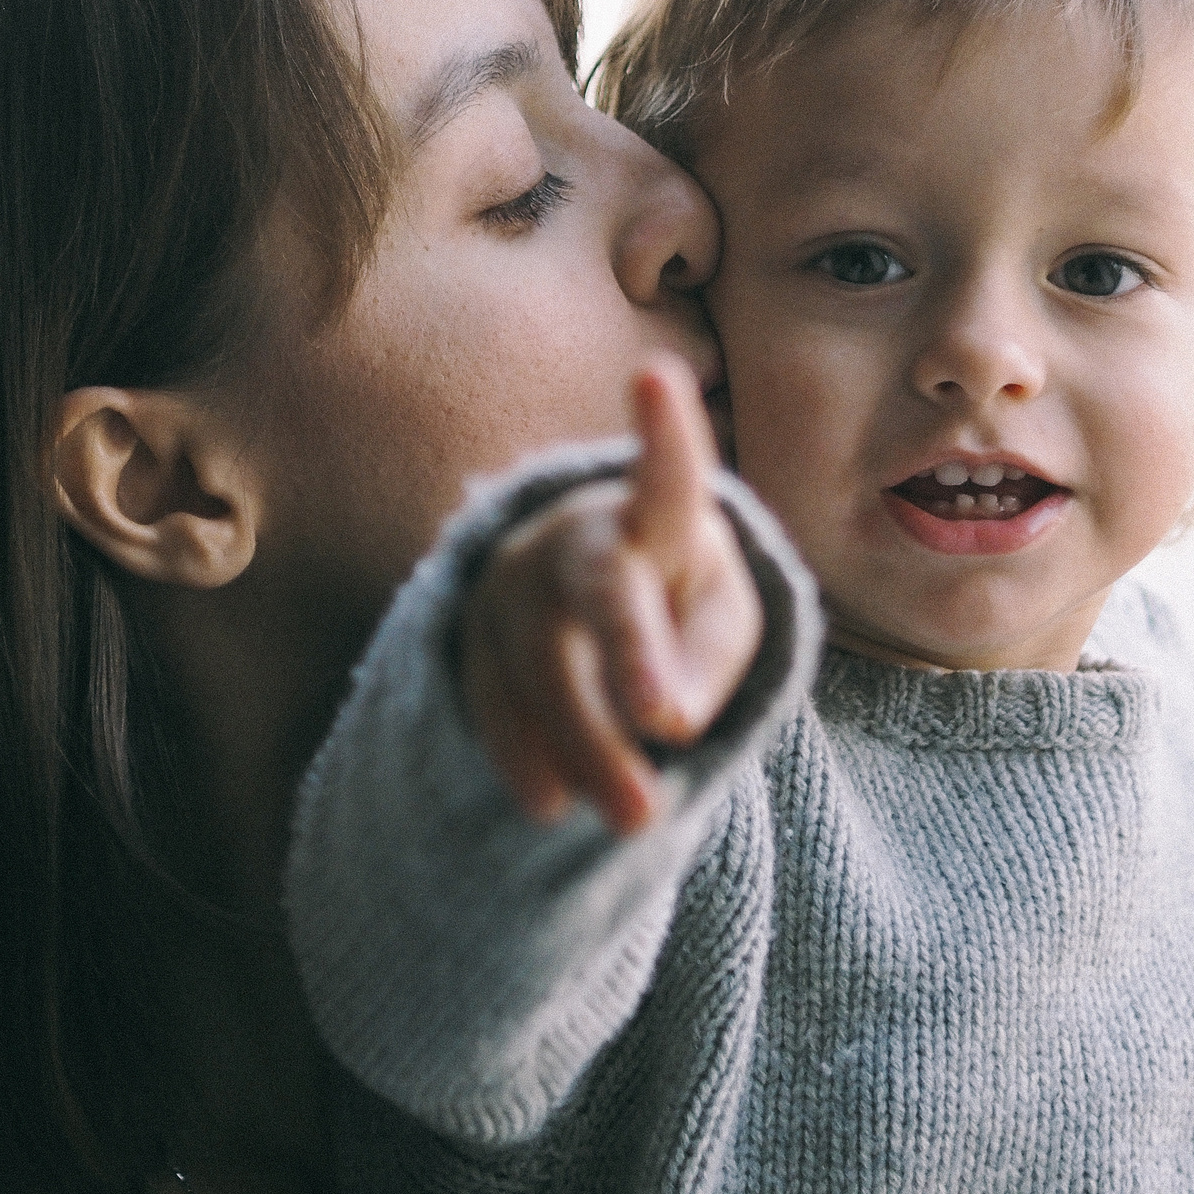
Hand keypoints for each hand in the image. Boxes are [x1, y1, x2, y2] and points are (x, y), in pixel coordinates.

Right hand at [459, 360, 762, 835]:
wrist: (587, 593)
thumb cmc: (679, 599)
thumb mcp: (723, 620)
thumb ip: (711, 659)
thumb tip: (668, 719)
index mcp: (654, 517)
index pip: (666, 475)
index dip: (665, 429)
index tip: (656, 373)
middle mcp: (572, 537)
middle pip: (598, 594)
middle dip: (629, 668)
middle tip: (670, 745)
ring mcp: (511, 586)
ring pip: (538, 660)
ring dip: (585, 744)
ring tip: (638, 820)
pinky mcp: (470, 638)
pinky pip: (489, 697)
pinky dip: (523, 754)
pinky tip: (551, 805)